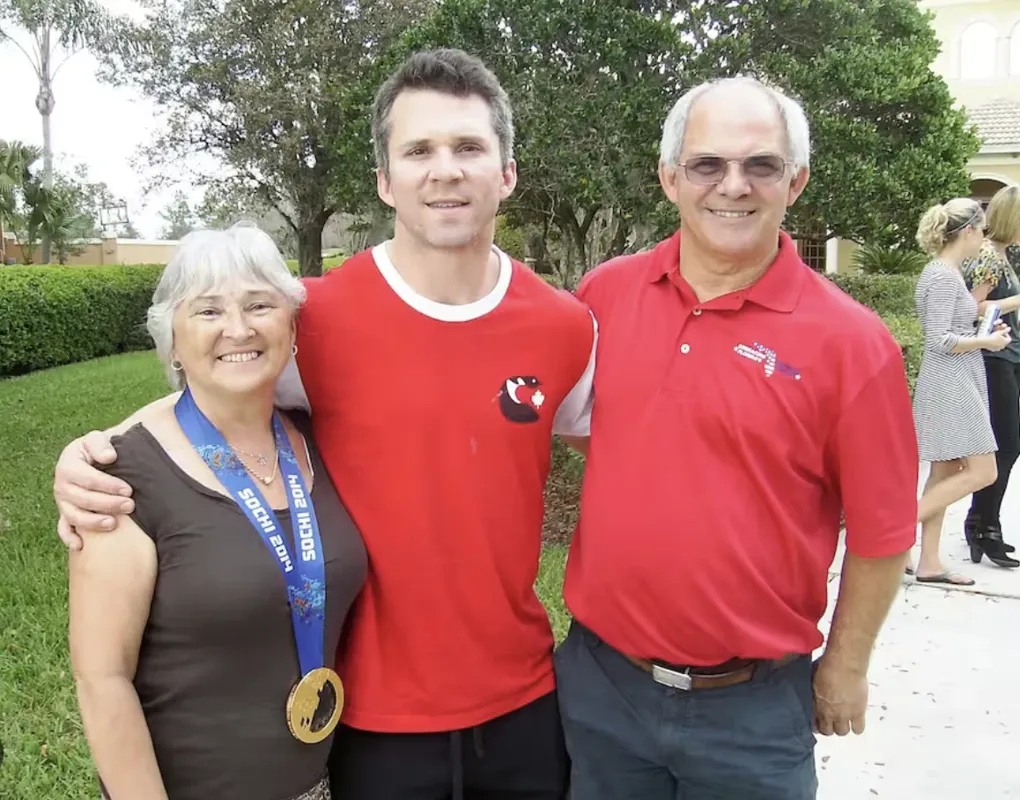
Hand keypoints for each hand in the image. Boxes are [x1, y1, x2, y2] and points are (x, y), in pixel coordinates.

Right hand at [54, 431, 131, 549]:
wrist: (92, 458)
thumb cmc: (98, 449)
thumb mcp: (96, 439)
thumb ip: (100, 444)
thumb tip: (109, 457)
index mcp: (68, 464)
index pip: (88, 478)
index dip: (108, 485)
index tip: (128, 489)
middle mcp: (61, 484)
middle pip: (82, 499)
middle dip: (107, 504)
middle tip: (130, 506)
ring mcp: (63, 501)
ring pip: (73, 516)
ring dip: (92, 522)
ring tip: (112, 524)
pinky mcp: (65, 513)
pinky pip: (63, 528)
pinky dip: (69, 537)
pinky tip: (80, 546)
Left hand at [812, 658, 867, 735]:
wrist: (845, 665)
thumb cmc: (826, 667)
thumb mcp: (814, 682)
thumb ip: (815, 694)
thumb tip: (816, 697)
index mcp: (817, 706)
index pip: (815, 725)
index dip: (817, 725)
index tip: (818, 722)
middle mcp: (830, 714)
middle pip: (828, 732)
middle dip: (829, 727)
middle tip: (832, 720)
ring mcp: (845, 715)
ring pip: (842, 732)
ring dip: (842, 727)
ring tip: (844, 719)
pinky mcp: (859, 713)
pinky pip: (858, 729)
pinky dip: (856, 727)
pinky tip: (855, 719)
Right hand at [981, 326, 1010, 351]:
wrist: (985, 342)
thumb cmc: (993, 336)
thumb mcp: (1000, 332)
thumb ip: (1005, 330)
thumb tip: (1009, 328)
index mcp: (1006, 342)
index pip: (1009, 338)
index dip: (1006, 335)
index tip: (1002, 332)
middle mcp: (1003, 346)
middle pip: (1004, 342)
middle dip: (1002, 338)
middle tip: (998, 335)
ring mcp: (998, 348)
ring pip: (1000, 344)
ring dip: (998, 341)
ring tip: (994, 338)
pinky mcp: (993, 350)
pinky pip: (995, 347)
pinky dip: (994, 344)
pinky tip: (991, 341)